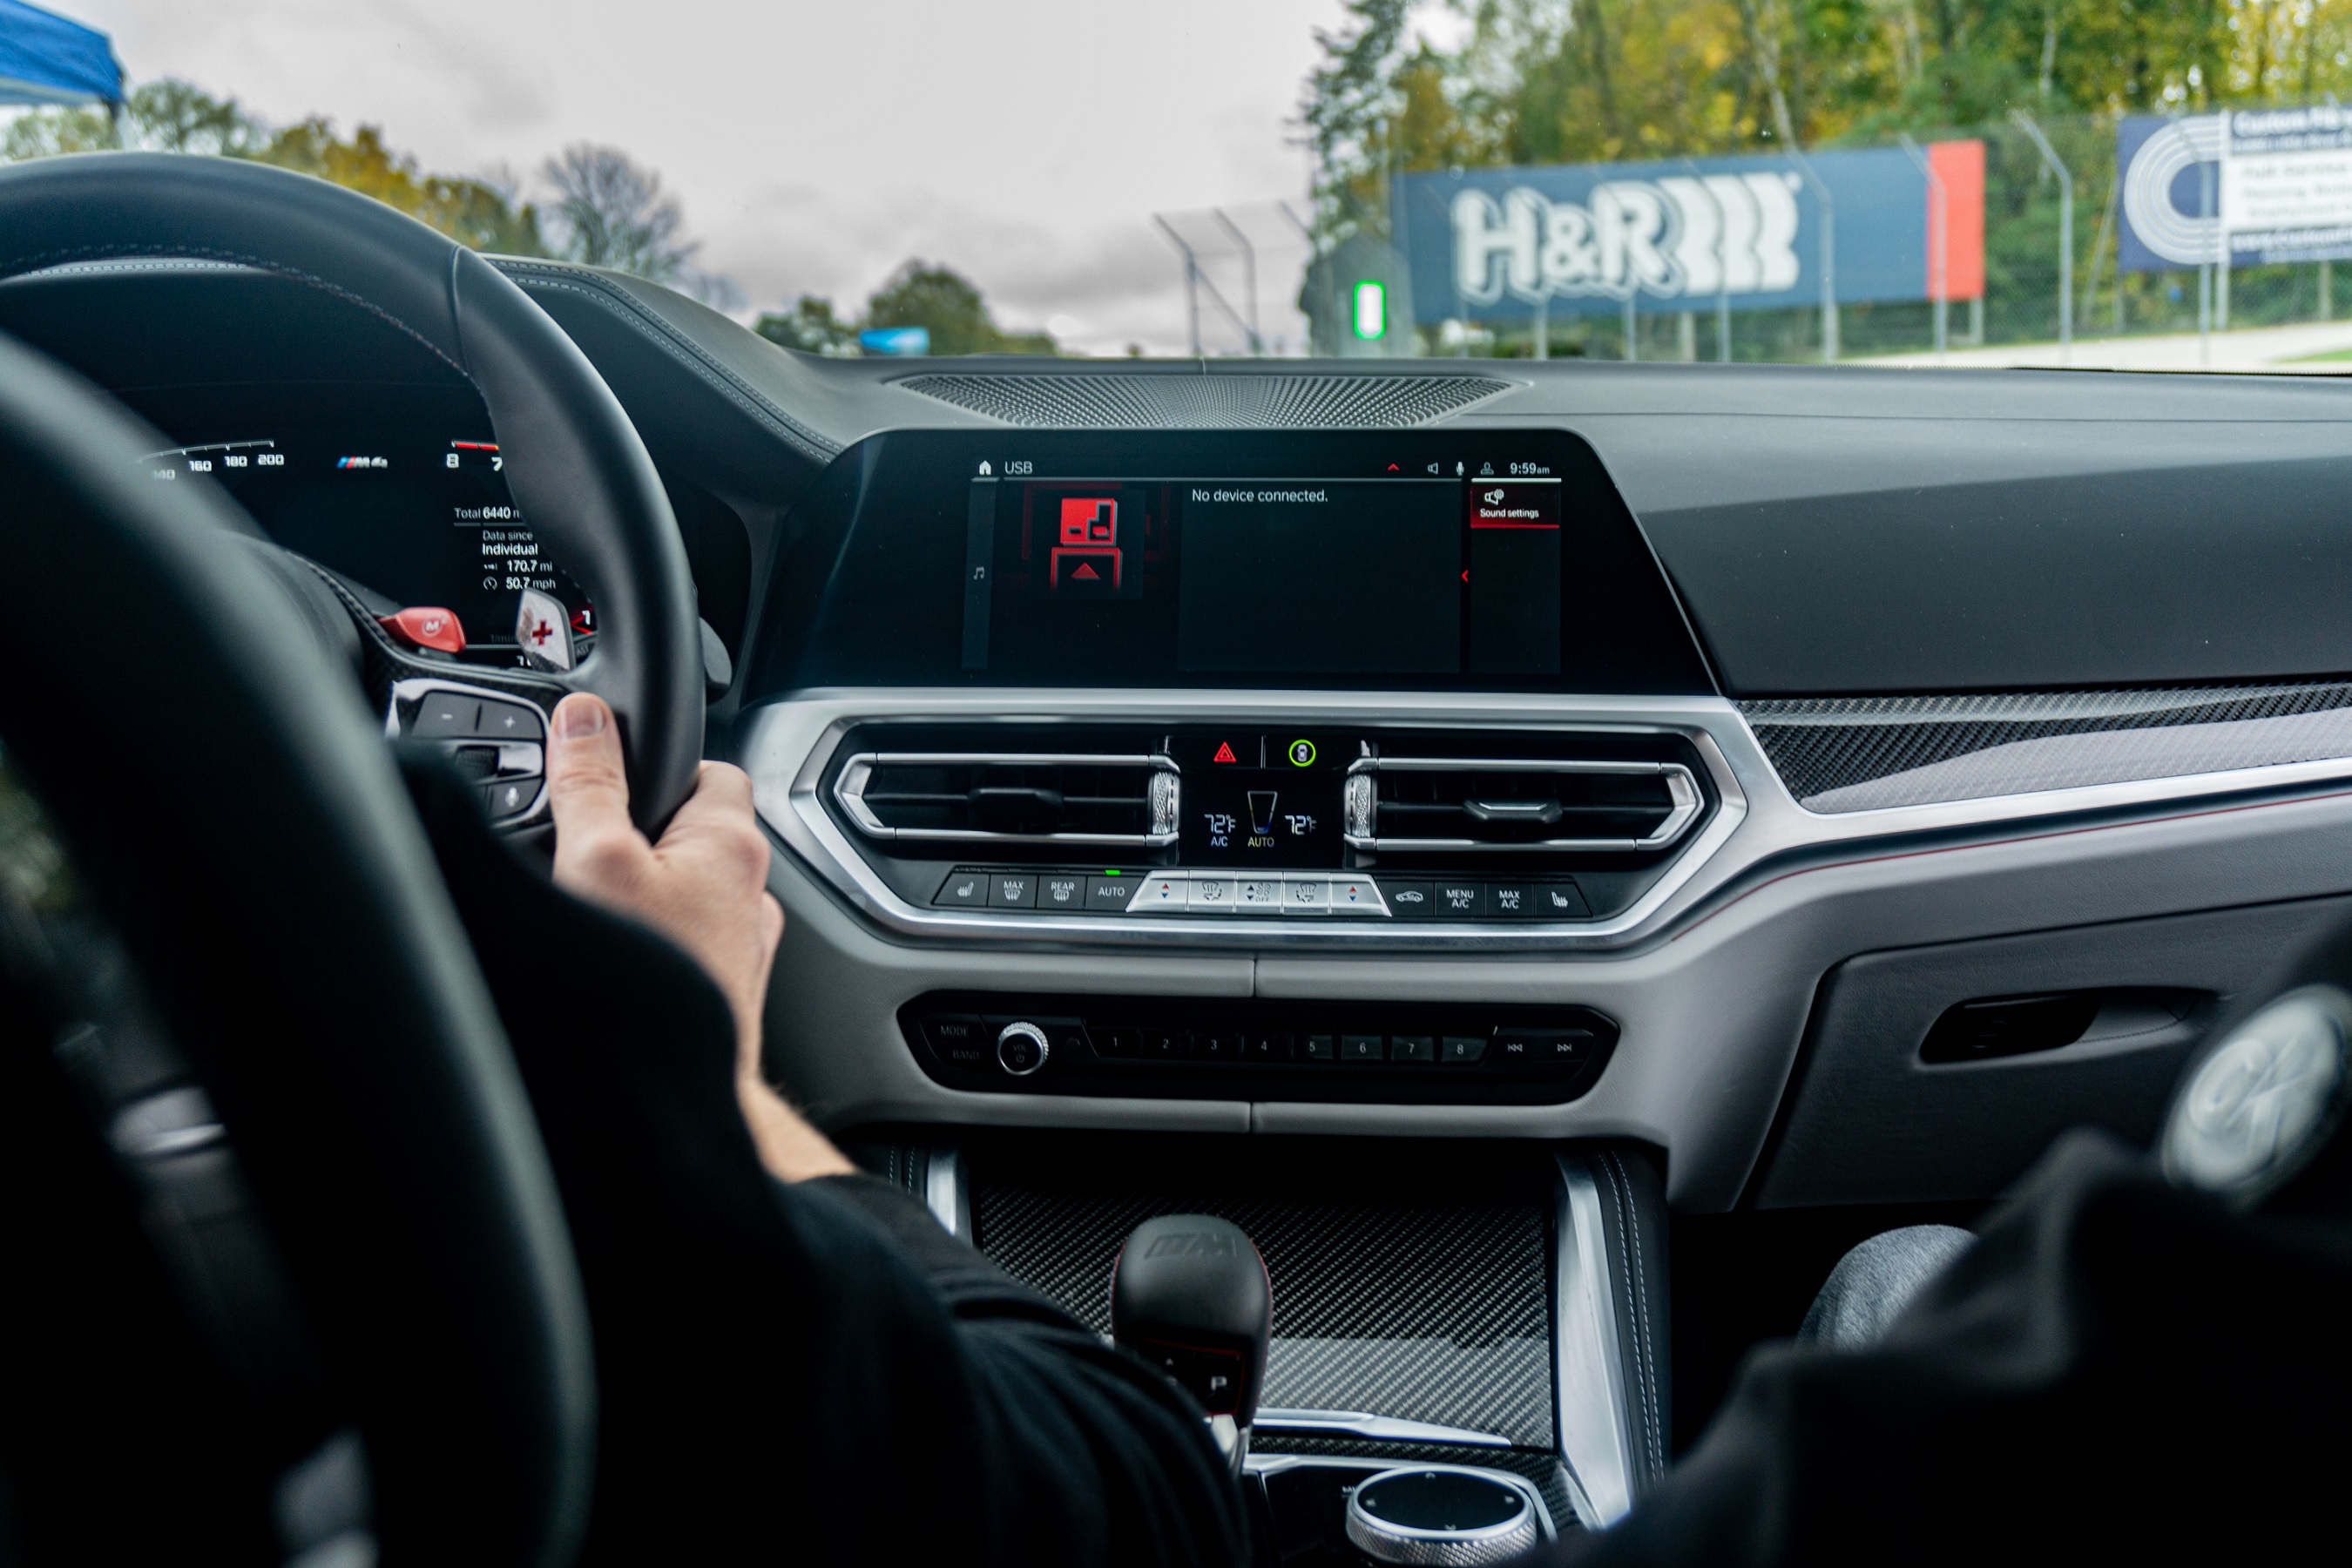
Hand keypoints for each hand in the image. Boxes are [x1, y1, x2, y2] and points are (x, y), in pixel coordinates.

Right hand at [544, 692, 851, 1182]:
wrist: (662, 1099)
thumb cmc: (644, 985)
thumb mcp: (594, 859)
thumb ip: (590, 782)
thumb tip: (586, 718)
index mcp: (734, 844)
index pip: (709, 766)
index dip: (656, 763)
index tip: (605, 776)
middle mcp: (750, 892)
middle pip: (691, 829)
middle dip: (637, 831)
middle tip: (581, 848)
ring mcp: (738, 945)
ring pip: (684, 889)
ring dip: (639, 889)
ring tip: (589, 907)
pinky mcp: (717, 989)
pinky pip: (681, 939)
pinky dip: (647, 937)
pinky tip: (609, 955)